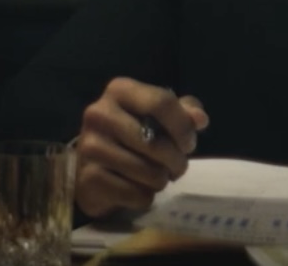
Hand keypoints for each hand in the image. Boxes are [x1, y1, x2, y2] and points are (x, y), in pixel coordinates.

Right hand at [74, 77, 209, 217]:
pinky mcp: (87, 178)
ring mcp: (89, 146)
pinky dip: (144, 197)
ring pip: (147, 172)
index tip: (189, 144)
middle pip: (156, 142)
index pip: (161, 103)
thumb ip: (185, 112)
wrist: (96, 169)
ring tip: (158, 177)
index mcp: (119, 90)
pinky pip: (134, 193)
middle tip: (177, 167)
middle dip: (176, 161)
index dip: (183, 128)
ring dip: (161, 180)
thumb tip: (200, 119)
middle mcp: (99, 114)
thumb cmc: (135, 136)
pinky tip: (138, 189)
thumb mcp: (160, 117)